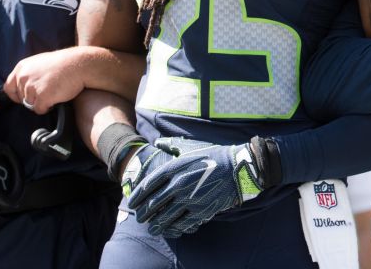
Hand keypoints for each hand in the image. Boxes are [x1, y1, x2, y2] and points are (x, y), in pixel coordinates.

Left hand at [3, 48, 85, 113]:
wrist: (79, 64)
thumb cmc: (63, 63)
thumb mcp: (40, 62)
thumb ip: (28, 72)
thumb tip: (21, 84)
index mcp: (21, 67)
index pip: (8, 87)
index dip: (16, 95)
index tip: (24, 98)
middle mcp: (23, 77)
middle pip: (21, 98)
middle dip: (33, 99)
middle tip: (47, 92)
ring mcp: (32, 87)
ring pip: (30, 105)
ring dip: (41, 102)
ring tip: (54, 92)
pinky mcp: (42, 96)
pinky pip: (40, 109)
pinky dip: (48, 107)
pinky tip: (56, 98)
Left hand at [127, 138, 265, 237]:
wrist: (237, 167)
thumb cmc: (213, 156)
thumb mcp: (190, 147)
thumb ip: (171, 145)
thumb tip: (158, 142)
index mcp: (174, 168)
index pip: (147, 185)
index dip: (137, 196)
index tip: (132, 203)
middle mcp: (179, 184)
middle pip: (153, 204)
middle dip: (143, 213)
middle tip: (140, 217)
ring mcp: (190, 199)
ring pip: (164, 217)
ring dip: (155, 225)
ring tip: (151, 228)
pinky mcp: (201, 210)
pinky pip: (181, 223)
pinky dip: (172, 228)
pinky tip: (168, 229)